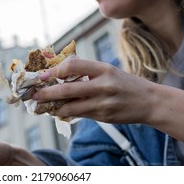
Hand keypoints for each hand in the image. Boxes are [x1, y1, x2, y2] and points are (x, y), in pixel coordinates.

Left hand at [34, 57, 155, 123]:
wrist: (149, 102)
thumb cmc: (125, 83)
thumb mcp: (108, 70)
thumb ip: (85, 71)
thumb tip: (58, 72)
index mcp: (103, 69)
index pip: (72, 65)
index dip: (54, 70)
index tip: (43, 75)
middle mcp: (103, 85)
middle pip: (67, 88)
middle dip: (46, 93)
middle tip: (34, 95)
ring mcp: (103, 103)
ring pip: (70, 106)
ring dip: (53, 107)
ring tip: (42, 105)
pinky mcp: (103, 117)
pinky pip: (79, 115)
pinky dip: (66, 112)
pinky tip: (58, 110)